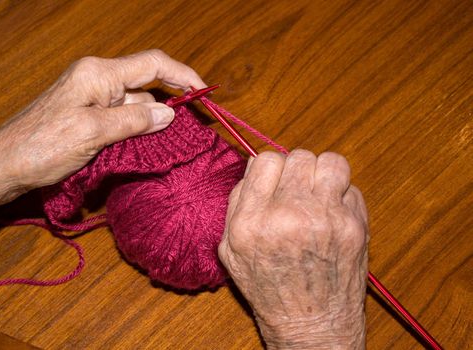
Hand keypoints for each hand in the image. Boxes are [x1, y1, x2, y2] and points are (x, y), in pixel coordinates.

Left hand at [0, 49, 205, 229]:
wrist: (6, 166)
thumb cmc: (41, 147)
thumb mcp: (93, 133)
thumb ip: (133, 121)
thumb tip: (169, 114)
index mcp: (99, 74)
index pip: (152, 64)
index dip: (182, 75)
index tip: (204, 93)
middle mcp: (98, 80)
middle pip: (147, 84)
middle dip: (171, 102)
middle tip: (193, 126)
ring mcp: (93, 99)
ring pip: (136, 105)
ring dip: (154, 122)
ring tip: (173, 143)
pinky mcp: (90, 116)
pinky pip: (123, 118)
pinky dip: (138, 130)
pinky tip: (149, 145)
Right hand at [219, 150, 368, 348]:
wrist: (310, 325)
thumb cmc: (269, 288)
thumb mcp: (232, 250)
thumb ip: (237, 204)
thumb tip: (256, 168)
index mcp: (251, 221)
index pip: (265, 161)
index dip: (271, 168)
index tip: (275, 181)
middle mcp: (287, 215)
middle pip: (298, 157)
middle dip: (297, 171)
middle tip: (298, 190)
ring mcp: (325, 219)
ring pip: (330, 162)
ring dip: (323, 173)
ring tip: (318, 192)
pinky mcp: (354, 226)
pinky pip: (351, 187)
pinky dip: (342, 196)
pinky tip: (333, 215)